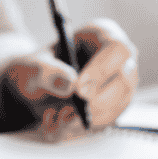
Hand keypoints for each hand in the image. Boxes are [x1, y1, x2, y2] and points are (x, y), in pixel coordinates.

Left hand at [5, 18, 137, 140]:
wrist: (35, 88)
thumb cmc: (36, 69)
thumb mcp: (31, 66)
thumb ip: (46, 71)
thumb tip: (70, 83)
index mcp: (101, 34)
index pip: (117, 49)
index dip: (102, 70)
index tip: (79, 89)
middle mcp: (118, 58)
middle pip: (126, 79)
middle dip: (100, 98)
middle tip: (73, 108)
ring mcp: (122, 82)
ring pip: (121, 102)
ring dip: (93, 114)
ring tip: (63, 114)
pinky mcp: (117, 104)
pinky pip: (112, 117)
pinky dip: (89, 124)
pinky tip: (68, 120)